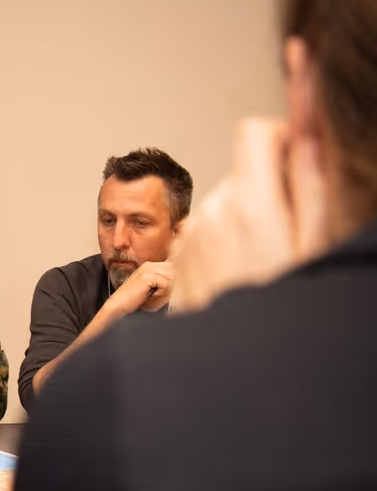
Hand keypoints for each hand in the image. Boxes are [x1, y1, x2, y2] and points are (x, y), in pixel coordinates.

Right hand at [103, 261, 172, 315]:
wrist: (119, 306)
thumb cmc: (136, 302)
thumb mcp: (156, 292)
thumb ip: (168, 284)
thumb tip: (182, 281)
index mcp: (151, 266)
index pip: (174, 266)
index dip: (177, 277)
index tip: (174, 284)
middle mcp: (150, 265)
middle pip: (176, 272)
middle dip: (171, 286)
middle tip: (157, 296)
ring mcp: (149, 268)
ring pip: (172, 278)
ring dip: (166, 291)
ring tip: (153, 296)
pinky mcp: (148, 275)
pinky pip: (166, 284)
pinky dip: (160, 294)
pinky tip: (149, 296)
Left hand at [172, 118, 327, 312]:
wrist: (223, 370)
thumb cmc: (278, 314)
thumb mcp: (312, 246)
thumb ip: (312, 181)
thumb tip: (309, 121)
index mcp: (249, 206)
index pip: (255, 134)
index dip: (283, 142)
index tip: (301, 170)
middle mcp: (210, 215)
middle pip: (246, 177)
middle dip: (270, 195)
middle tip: (289, 243)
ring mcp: (189, 238)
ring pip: (227, 208)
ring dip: (248, 224)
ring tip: (263, 270)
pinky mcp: (177, 259)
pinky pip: (207, 235)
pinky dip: (226, 247)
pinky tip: (240, 282)